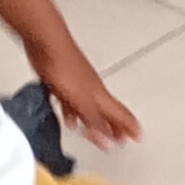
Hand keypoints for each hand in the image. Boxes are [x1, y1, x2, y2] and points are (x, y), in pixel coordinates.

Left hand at [32, 32, 138, 149]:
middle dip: (116, 127)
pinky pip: (73, 102)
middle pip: (109, 112)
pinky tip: (70, 118)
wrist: (47, 44)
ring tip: (99, 134)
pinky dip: (75, 113)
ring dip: (97, 122)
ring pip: (91, 108)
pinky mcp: (64, 81)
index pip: (121, 115)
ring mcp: (79, 85)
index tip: (138, 137)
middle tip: (122, 138)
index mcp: (101, 97)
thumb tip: (107, 140)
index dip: (130, 127)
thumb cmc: (65, 66)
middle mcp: (93, 91)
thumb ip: (94, 121)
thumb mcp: (82, 102)